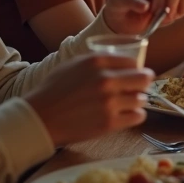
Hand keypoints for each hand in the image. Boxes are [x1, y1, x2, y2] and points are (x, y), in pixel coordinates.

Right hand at [24, 53, 153, 145]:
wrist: (39, 118)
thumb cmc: (53, 91)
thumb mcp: (73, 65)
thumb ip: (97, 61)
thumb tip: (121, 59)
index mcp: (97, 62)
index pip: (133, 62)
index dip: (136, 69)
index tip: (134, 75)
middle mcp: (106, 80)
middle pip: (144, 78)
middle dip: (142, 83)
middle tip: (137, 89)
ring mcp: (109, 102)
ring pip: (142, 99)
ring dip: (136, 101)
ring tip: (126, 104)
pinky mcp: (109, 123)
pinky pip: (138, 116)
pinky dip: (134, 116)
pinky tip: (124, 115)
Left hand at [101, 0, 183, 34]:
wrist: (125, 19)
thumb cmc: (121, 6)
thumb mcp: (118, 1)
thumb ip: (131, 1)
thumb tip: (146, 6)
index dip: (160, 0)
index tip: (152, 13)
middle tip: (168, 16)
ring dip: (183, 4)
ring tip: (171, 16)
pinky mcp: (181, 0)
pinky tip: (176, 15)